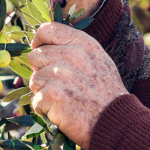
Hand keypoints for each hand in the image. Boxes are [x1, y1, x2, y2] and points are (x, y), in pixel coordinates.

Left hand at [28, 23, 127, 149]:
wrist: (115, 120)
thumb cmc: (107, 94)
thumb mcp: (99, 60)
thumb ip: (75, 49)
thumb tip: (46, 46)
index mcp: (83, 43)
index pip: (48, 29)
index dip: (39, 41)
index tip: (39, 51)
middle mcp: (71, 54)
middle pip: (35, 56)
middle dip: (41, 72)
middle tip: (58, 85)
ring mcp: (60, 74)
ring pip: (34, 80)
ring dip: (44, 92)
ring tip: (65, 100)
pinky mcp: (52, 94)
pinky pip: (36, 100)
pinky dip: (46, 109)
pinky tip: (63, 112)